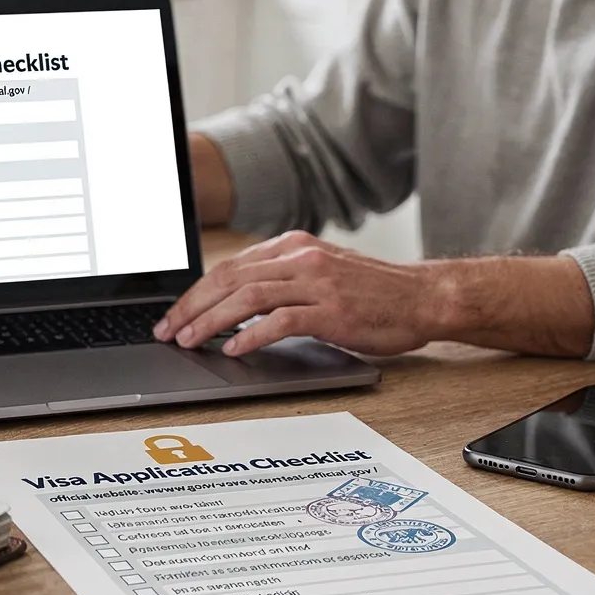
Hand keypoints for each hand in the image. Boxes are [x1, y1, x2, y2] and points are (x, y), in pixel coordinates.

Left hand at [153, 231, 448, 358]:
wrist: (425, 298)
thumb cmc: (374, 293)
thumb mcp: (321, 274)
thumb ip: (282, 281)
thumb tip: (233, 303)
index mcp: (293, 246)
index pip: (229, 266)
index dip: (196, 291)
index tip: (174, 314)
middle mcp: (301, 258)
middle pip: (229, 278)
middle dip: (191, 306)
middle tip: (169, 330)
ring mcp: (317, 282)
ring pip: (247, 296)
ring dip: (211, 320)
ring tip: (190, 340)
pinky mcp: (332, 311)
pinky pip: (280, 320)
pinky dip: (251, 334)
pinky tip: (233, 348)